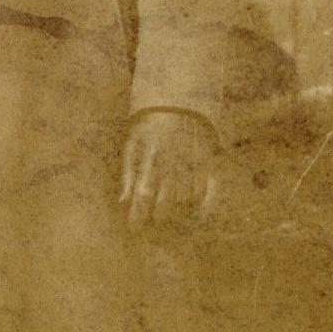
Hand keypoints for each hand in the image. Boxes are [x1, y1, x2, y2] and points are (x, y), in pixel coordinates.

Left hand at [120, 108, 214, 229]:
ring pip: (186, 201)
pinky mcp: (210, 164)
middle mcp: (173, 164)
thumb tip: (122, 201)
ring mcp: (194, 164)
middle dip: (158, 219)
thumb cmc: (151, 125)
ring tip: (172, 218)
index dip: (138, 216)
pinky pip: (209, 193)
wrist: (181, 102)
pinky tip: (196, 215)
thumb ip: (126, 172)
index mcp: (151, 159)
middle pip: (166, 204)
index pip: (143, 196)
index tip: (134, 229)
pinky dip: (203, 207)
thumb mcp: (132, 142)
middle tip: (154, 222)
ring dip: (178, 214)